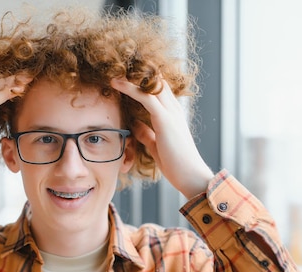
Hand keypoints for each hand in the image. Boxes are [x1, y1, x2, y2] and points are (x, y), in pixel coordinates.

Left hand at [110, 78, 213, 198]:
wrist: (190, 175)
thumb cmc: (175, 164)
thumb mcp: (156, 145)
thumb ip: (146, 133)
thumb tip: (134, 124)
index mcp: (172, 115)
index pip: (157, 89)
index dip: (142, 81)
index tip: (122, 76)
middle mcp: (173, 109)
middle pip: (155, 81)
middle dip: (136, 73)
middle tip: (115, 66)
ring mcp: (170, 112)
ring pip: (150, 85)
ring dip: (130, 76)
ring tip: (111, 70)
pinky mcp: (164, 119)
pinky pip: (145, 96)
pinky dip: (129, 87)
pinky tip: (115, 83)